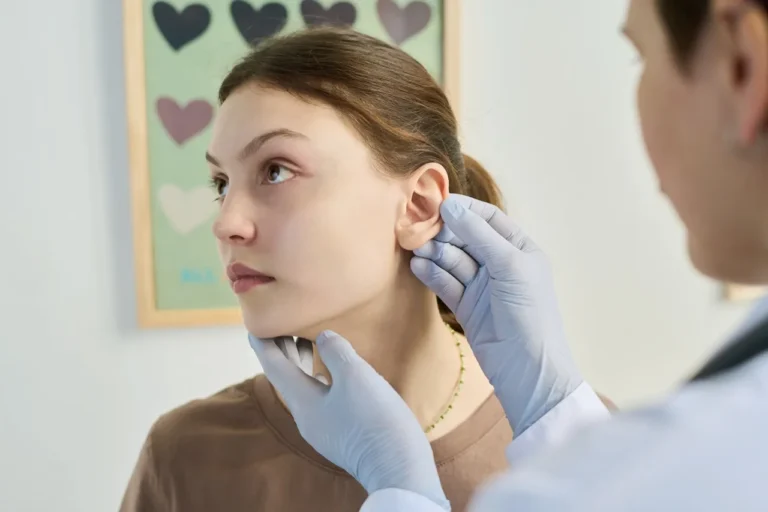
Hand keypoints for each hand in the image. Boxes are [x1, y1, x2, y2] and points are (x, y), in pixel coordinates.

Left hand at [249, 331, 450, 510]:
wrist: (398, 468)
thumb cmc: (374, 419)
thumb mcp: (354, 376)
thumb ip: (335, 351)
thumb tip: (324, 337)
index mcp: (303, 402)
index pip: (274, 367)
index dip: (265, 343)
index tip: (255, 326)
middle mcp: (307, 418)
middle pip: (288, 378)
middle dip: (285, 351)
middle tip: (285, 325)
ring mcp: (324, 429)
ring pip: (306, 389)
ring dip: (304, 364)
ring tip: (310, 341)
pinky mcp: (342, 435)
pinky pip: (322, 400)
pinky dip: (322, 378)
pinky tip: (335, 375)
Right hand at [410, 194, 582, 434]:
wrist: (527, 370)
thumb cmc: (529, 313)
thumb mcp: (509, 266)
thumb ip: (479, 235)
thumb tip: (450, 205)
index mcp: (520, 249)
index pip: (488, 219)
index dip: (464, 210)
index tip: (437, 204)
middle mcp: (501, 264)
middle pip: (466, 238)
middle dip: (444, 233)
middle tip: (419, 230)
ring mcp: (482, 286)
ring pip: (453, 260)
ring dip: (435, 253)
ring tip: (416, 250)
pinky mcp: (466, 307)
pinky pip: (446, 283)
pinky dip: (432, 274)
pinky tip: (418, 267)